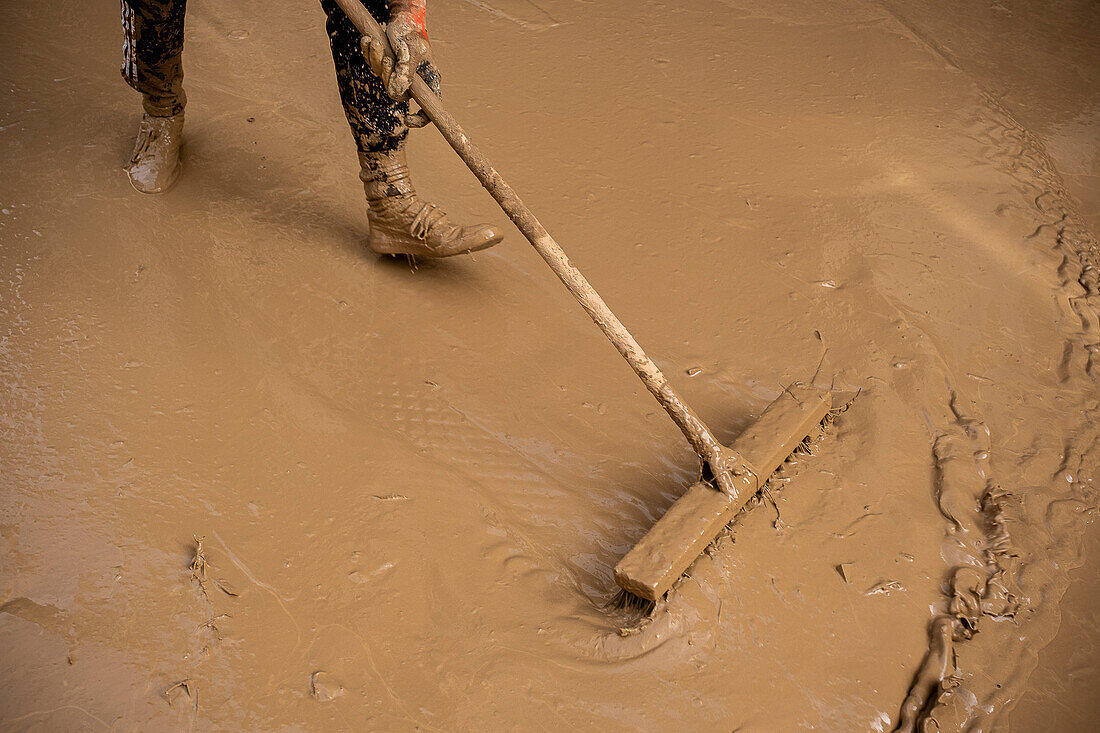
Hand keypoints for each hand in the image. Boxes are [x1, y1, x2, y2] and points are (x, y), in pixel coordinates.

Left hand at [362, 5, 441, 123]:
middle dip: (387, 77)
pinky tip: (367, 41)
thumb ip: (405, 74)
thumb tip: (396, 94)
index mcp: (428, 81)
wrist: (401, 16)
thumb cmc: (410, 33)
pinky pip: (374, 67)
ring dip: (376, 61)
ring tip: (374, 42)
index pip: (428, 109)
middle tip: (387, 60)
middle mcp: (414, 81)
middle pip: (398, 94)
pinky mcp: (386, 66)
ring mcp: (399, 74)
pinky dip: (369, 54)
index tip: (407, 119)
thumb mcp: (410, 52)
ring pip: (383, 80)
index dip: (420, 119)